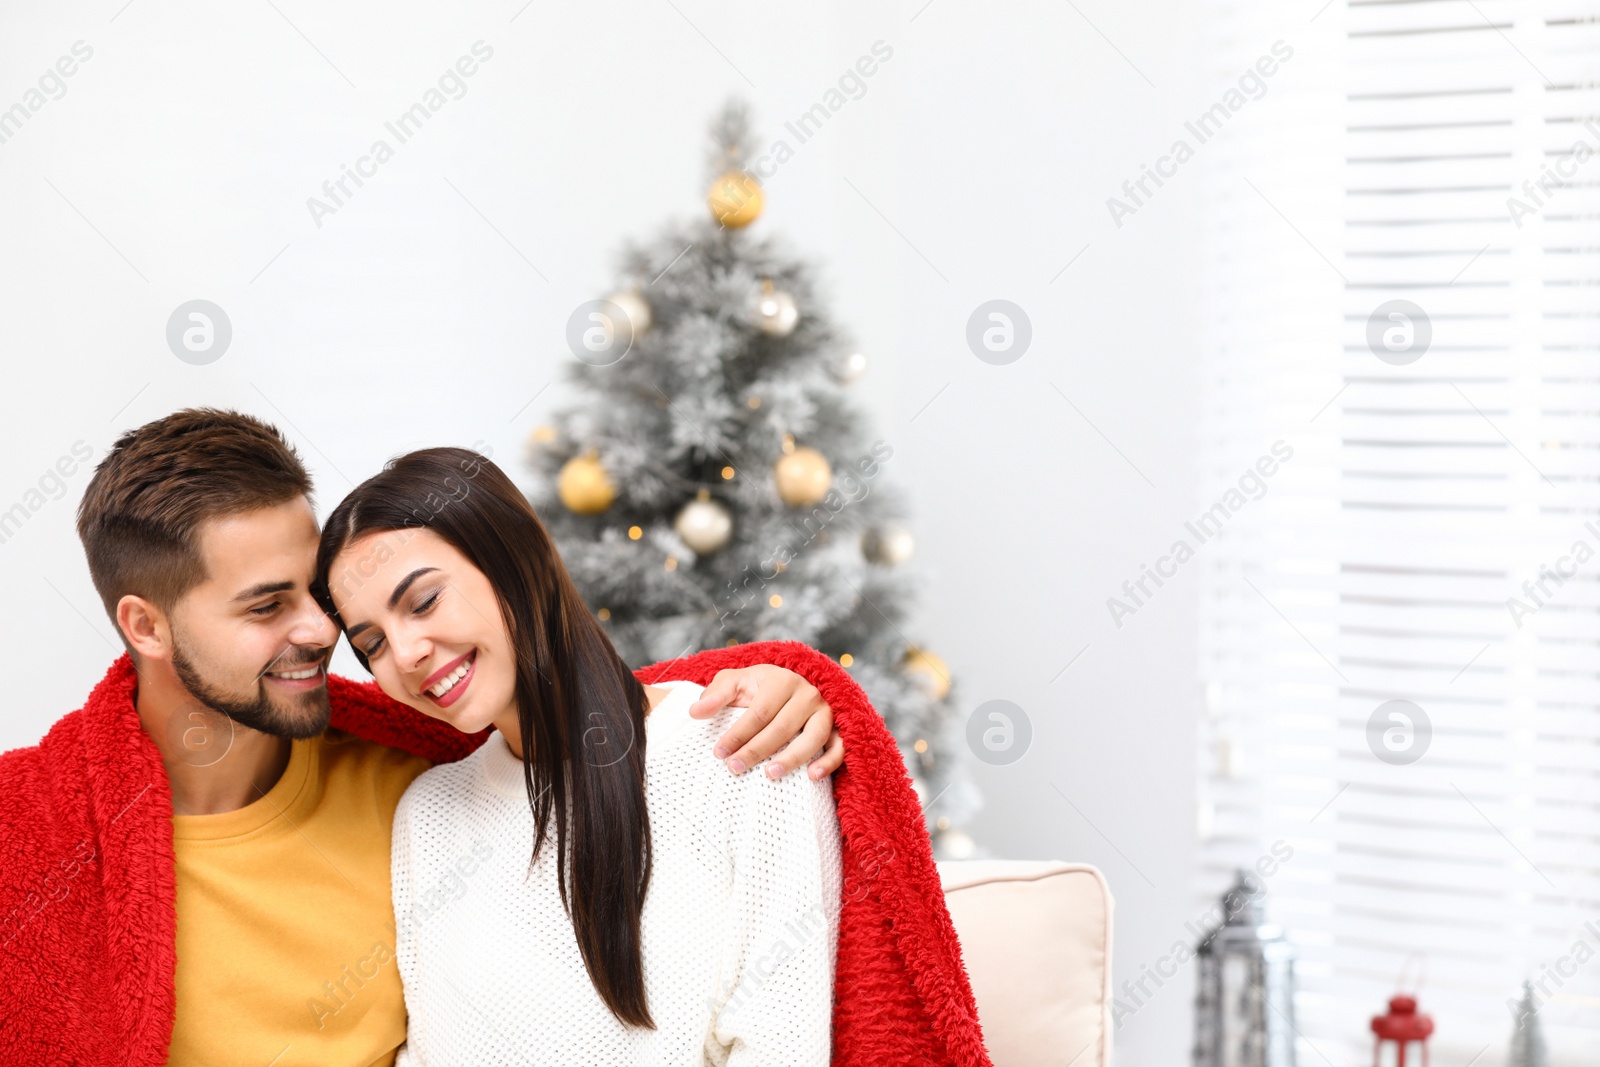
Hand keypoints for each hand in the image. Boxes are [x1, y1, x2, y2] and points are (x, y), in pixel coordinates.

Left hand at [688, 664, 844, 780]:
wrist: (792, 685)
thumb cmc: (757, 688)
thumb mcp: (734, 682)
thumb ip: (715, 696)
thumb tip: (694, 713)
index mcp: (781, 680)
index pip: (758, 712)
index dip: (737, 734)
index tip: (718, 753)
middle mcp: (807, 693)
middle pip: (782, 727)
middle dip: (756, 750)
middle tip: (734, 768)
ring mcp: (825, 711)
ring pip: (813, 737)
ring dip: (792, 758)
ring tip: (769, 775)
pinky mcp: (839, 727)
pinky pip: (840, 746)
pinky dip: (830, 761)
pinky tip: (813, 777)